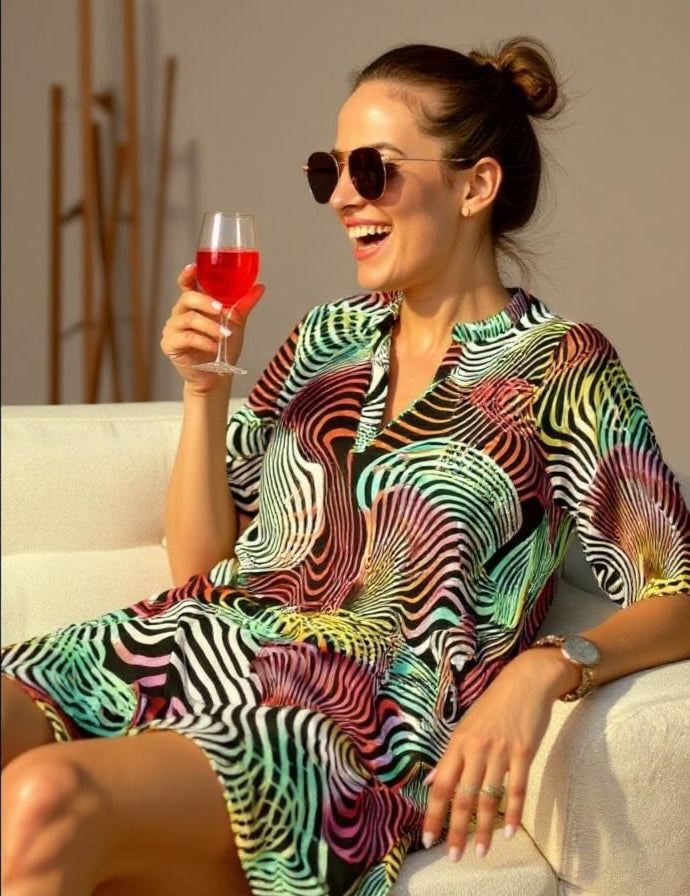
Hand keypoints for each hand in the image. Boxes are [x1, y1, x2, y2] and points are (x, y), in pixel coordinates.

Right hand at [160, 263, 264, 394]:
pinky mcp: (170, 345)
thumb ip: (243, 304)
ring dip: (210, 326)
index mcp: (193, 305)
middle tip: (221, 310)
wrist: (217, 376)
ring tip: (224, 335)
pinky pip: (186, 337)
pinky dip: (203, 341)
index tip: (193, 267)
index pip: (186, 285)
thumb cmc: (223, 349)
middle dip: (205, 302)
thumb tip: (259, 287)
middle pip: (187, 298)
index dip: (187, 275)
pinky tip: (214, 347)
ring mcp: (173, 329)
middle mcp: (180, 314)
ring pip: (188, 319)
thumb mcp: (236, 324)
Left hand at [422, 649, 572, 860]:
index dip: (433, 813)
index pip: (441, 784)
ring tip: (480, 852)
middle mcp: (476, 749)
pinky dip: (513, 812)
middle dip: (456, 829)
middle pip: (463, 796)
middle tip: (453, 856)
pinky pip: (516, 788)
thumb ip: (451, 756)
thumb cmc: (495, 704)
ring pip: (489, 797)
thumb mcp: (466, 726)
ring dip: (484, 828)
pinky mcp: (523, 752)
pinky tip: (509, 832)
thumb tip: (433, 780)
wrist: (526, 681)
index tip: (428, 837)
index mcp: (458, 743)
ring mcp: (501, 751)